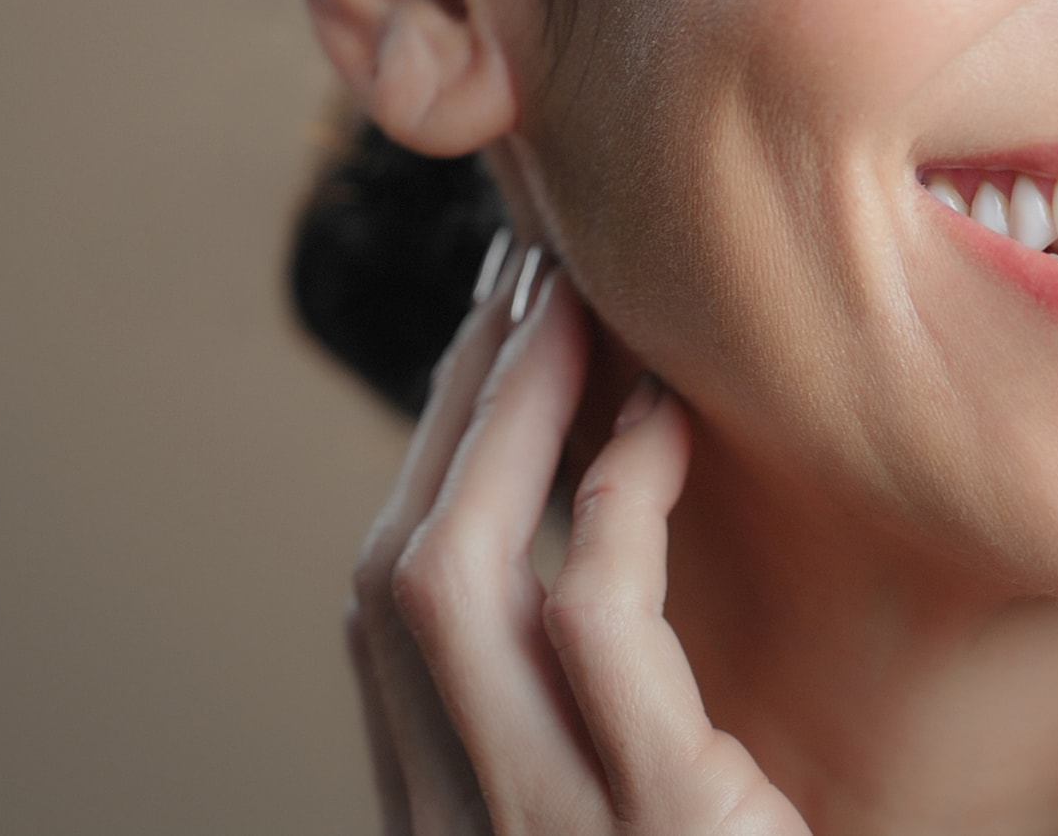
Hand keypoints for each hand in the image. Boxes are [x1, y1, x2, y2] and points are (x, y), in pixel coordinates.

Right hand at [343, 244, 809, 835]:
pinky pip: (591, 613)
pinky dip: (617, 492)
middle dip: (454, 407)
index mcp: (449, 817)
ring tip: (577, 302)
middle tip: (526, 277)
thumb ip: (595, 723)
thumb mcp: (645, 805)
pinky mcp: (660, 821)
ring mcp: (546, 833)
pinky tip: (665, 417)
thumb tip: (591, 545)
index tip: (491, 349)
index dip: (432, 462)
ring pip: (453, 577)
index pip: (392, 612)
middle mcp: (460, 832)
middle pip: (396, 574)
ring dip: (509, 415)